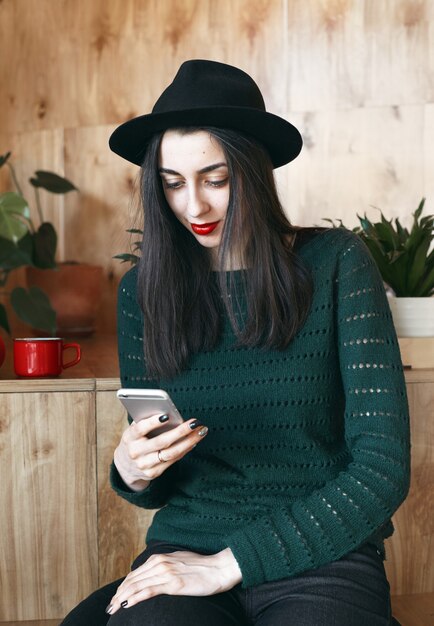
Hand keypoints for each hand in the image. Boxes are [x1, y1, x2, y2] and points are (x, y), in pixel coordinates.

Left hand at [105, 548, 241, 614]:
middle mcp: (160, 563)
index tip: (116, 598)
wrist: (219, 568)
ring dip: (122, 598)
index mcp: (160, 557)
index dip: (123, 586)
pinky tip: (126, 605)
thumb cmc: (202, 567)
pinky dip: (135, 598)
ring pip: (136, 586)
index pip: (135, 574)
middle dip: (118, 595)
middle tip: (110, 608)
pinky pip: (148, 591)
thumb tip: (154, 576)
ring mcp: (165, 573)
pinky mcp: (172, 584)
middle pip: (132, 580)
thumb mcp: (179, 562)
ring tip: (113, 610)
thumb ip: (165, 567)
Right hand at [114, 415, 207, 490]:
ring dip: (188, 442)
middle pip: (161, 442)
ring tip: (201, 431)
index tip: (167, 415)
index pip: (140, 429)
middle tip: (195, 422)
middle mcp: (135, 452)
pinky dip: (185, 450)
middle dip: (181, 431)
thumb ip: (147, 421)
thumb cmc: (136, 439)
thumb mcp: (135, 430)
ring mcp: (144, 464)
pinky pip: (173, 460)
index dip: (153, 422)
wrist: (126, 465)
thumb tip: (168, 411)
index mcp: (129, 437)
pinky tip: (194, 441)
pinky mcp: (153, 473)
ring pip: (171, 453)